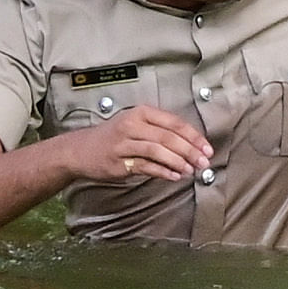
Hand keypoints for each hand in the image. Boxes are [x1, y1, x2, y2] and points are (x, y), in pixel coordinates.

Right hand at [82, 104, 215, 185]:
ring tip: (190, 170)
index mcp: (141, 113)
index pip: (174, 123)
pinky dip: (162, 172)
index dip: (194, 136)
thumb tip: (192, 144)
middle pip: (168, 138)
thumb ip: (161, 130)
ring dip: (177, 162)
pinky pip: (145, 166)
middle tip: (203, 162)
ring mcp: (123, 144)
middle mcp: (132, 125)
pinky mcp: (118, 162)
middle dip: (190, 151)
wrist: (80, 149)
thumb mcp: (137, 124)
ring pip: (157, 151)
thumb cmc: (114, 136)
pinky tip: (174, 176)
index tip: (207, 148)